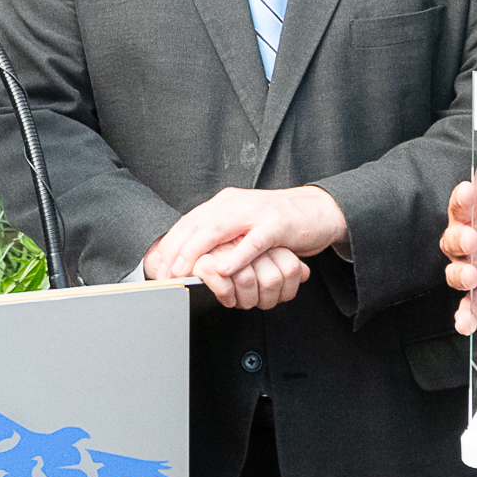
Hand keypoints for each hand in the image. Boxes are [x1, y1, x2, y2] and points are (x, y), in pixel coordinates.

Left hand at [142, 186, 340, 308]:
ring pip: (217, 230)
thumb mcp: (243, 224)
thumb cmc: (279, 222)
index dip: (169, 244)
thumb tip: (192, 255)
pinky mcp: (276, 224)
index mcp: (224, 203)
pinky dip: (237, 256)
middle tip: (164, 274)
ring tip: (184, 271)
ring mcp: (255, 212)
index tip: (157, 266)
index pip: (188, 222)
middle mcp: (235, 203)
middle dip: (175, 251)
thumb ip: (220, 234)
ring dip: (196, 253)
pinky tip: (224, 270)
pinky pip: (253, 242)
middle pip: (196, 225)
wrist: (319, 210)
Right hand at [440, 169, 476, 333]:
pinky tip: (463, 325)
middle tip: (473, 239)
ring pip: (455, 273)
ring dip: (459, 275)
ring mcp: (476, 269)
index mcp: (476, 214)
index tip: (467, 194)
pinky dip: (465, 316)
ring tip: (473, 276)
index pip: (461, 206)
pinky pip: (470, 305)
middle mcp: (470, 242)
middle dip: (458, 240)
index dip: (461, 200)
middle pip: (451, 240)